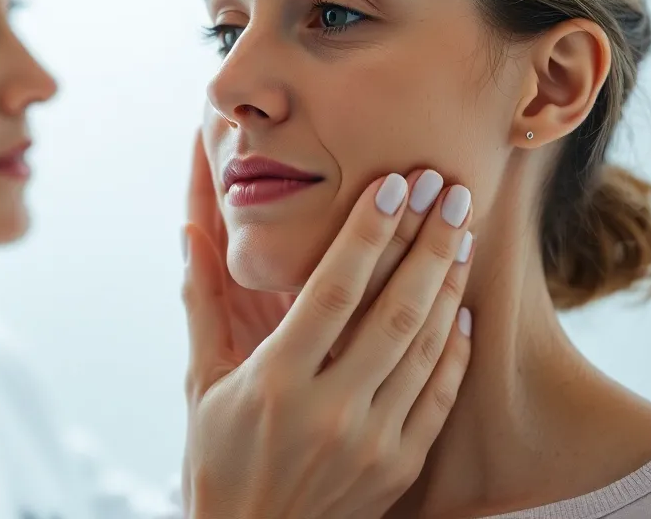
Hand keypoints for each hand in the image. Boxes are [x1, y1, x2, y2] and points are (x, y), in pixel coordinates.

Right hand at [181, 135, 474, 518]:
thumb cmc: (218, 460)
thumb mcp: (201, 382)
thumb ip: (202, 303)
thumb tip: (189, 229)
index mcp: (275, 382)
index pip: (334, 291)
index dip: (368, 232)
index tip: (395, 184)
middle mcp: (329, 411)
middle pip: (394, 311)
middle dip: (427, 243)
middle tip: (450, 190)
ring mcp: (371, 442)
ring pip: (425, 348)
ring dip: (448, 284)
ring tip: (461, 233)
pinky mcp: (399, 467)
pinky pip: (438, 396)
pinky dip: (455, 349)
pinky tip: (461, 307)